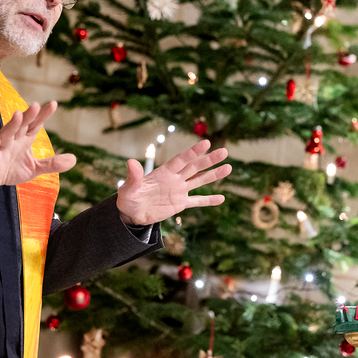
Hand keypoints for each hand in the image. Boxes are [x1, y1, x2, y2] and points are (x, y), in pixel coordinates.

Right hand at [0, 101, 76, 197]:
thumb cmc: (11, 169)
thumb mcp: (35, 168)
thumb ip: (52, 164)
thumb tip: (74, 159)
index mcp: (24, 140)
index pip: (35, 125)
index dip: (43, 115)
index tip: (54, 103)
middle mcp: (13, 140)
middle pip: (21, 125)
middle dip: (28, 116)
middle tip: (36, 105)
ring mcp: (1, 148)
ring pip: (6, 134)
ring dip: (12, 125)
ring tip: (18, 115)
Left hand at [116, 140, 230, 225]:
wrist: (132, 214)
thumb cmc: (128, 199)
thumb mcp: (128, 188)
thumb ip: (133, 176)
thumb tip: (130, 162)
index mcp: (164, 172)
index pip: (181, 160)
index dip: (193, 151)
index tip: (206, 143)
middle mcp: (174, 179)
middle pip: (195, 167)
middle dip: (209, 160)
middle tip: (224, 151)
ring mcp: (179, 191)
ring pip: (199, 180)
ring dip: (213, 175)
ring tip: (228, 168)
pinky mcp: (180, 204)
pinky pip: (197, 201)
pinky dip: (209, 200)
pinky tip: (221, 198)